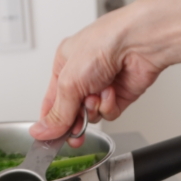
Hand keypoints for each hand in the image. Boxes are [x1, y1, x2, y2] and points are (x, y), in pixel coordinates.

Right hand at [31, 7, 165, 147]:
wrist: (138, 42)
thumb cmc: (104, 44)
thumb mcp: (69, 82)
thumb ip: (57, 113)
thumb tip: (42, 131)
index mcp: (64, 65)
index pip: (51, 101)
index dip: (50, 121)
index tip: (48, 138)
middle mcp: (83, 75)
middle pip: (71, 112)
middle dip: (74, 121)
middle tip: (74, 130)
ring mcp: (102, 86)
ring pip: (90, 115)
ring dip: (93, 109)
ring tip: (96, 95)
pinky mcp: (119, 95)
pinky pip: (108, 113)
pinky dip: (108, 106)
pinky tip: (110, 93)